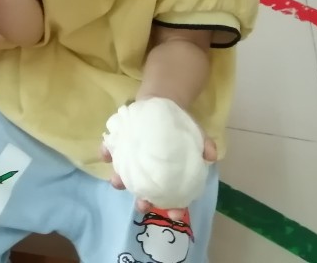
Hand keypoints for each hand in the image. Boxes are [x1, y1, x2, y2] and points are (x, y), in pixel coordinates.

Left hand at [101, 136, 217, 220]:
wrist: (161, 103)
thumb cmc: (179, 127)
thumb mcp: (195, 134)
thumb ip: (205, 144)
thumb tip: (211, 155)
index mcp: (165, 175)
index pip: (171, 197)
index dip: (173, 208)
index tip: (173, 214)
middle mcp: (146, 172)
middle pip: (143, 192)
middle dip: (142, 201)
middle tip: (142, 204)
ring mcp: (130, 159)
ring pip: (122, 175)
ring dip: (119, 181)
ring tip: (118, 181)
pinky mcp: (118, 144)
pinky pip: (109, 150)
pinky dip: (106, 153)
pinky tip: (106, 154)